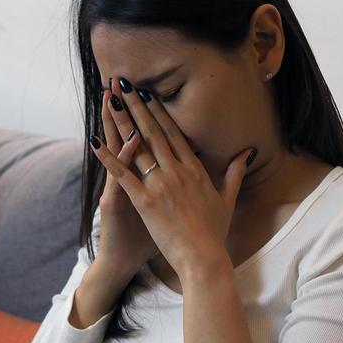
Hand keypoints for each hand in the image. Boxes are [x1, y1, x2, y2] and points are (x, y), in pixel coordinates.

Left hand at [89, 80, 252, 283]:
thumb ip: (234, 173)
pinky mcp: (145, 201)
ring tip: (109, 101)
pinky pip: (123, 175)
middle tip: (123, 84)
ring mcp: (160, 185)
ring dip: (121, 122)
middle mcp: (177, 171)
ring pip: (137, 146)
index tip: (148, 93)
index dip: (159, 111)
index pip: (173, 133)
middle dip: (136, 106)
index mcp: (194, 170)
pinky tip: (96, 141)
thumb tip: (246, 152)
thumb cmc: (215, 233)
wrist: (204, 258)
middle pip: (153, 132)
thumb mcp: (227, 199)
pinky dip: (109, 157)